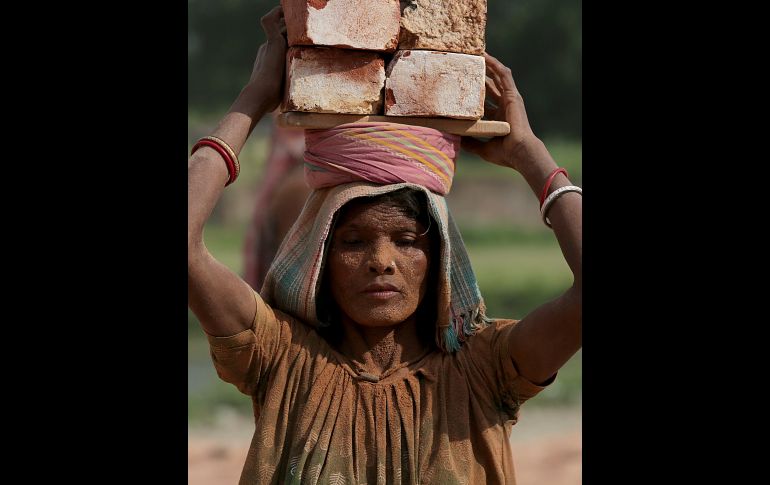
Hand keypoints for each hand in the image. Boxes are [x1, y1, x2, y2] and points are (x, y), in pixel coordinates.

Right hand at [246, 5, 287, 111]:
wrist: (260, 96)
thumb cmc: (269, 101)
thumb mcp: (281, 92)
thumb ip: (285, 89)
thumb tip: (290, 108)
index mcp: (268, 59)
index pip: (279, 43)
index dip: (288, 38)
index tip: (297, 37)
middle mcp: (266, 49)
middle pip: (280, 32)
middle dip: (289, 26)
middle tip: (302, 20)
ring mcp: (268, 45)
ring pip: (278, 25)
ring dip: (287, 19)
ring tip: (296, 12)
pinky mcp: (271, 42)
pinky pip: (271, 21)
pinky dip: (276, 13)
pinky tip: (283, 9)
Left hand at [462, 52, 540, 171]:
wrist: (519, 152)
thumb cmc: (504, 153)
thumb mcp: (482, 147)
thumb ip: (469, 142)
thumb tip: (455, 139)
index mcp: (498, 118)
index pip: (484, 102)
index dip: (474, 94)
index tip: (461, 86)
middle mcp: (504, 106)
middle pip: (490, 86)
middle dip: (480, 76)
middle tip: (467, 65)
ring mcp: (509, 99)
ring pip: (497, 77)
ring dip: (487, 65)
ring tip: (476, 54)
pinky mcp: (513, 95)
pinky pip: (504, 75)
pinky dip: (495, 65)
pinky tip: (486, 55)